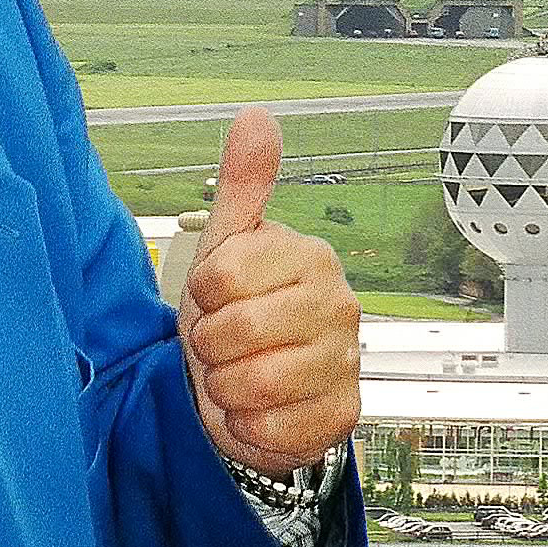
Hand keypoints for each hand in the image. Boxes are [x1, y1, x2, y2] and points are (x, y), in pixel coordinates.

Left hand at [179, 106, 362, 475]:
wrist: (257, 389)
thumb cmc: (241, 313)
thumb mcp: (230, 247)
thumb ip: (243, 184)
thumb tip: (256, 116)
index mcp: (312, 258)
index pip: (221, 276)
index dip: (202, 294)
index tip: (214, 297)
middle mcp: (339, 307)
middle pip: (236, 332)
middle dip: (211, 345)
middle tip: (225, 343)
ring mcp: (345, 364)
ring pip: (251, 385)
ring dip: (226, 388)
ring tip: (239, 376)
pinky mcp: (340, 416)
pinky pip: (269, 430)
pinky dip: (247, 427)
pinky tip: (257, 411)